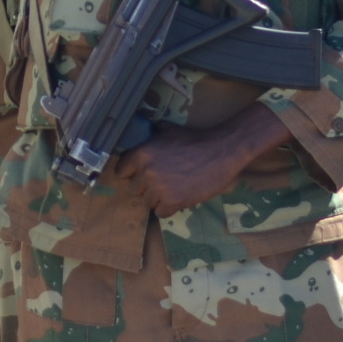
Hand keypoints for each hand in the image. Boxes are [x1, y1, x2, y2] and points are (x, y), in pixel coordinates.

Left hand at [108, 106, 290, 213]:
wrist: (220, 152)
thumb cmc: (195, 140)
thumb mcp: (168, 130)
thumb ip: (150, 135)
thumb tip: (141, 129)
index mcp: (141, 153)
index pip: (121, 172)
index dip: (132, 173)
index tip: (142, 174)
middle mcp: (146, 172)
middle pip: (135, 189)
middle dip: (147, 186)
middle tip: (164, 180)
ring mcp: (159, 188)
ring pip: (148, 202)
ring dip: (158, 198)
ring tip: (174, 188)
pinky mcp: (173, 202)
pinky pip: (161, 213)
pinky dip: (169, 208)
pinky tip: (179, 197)